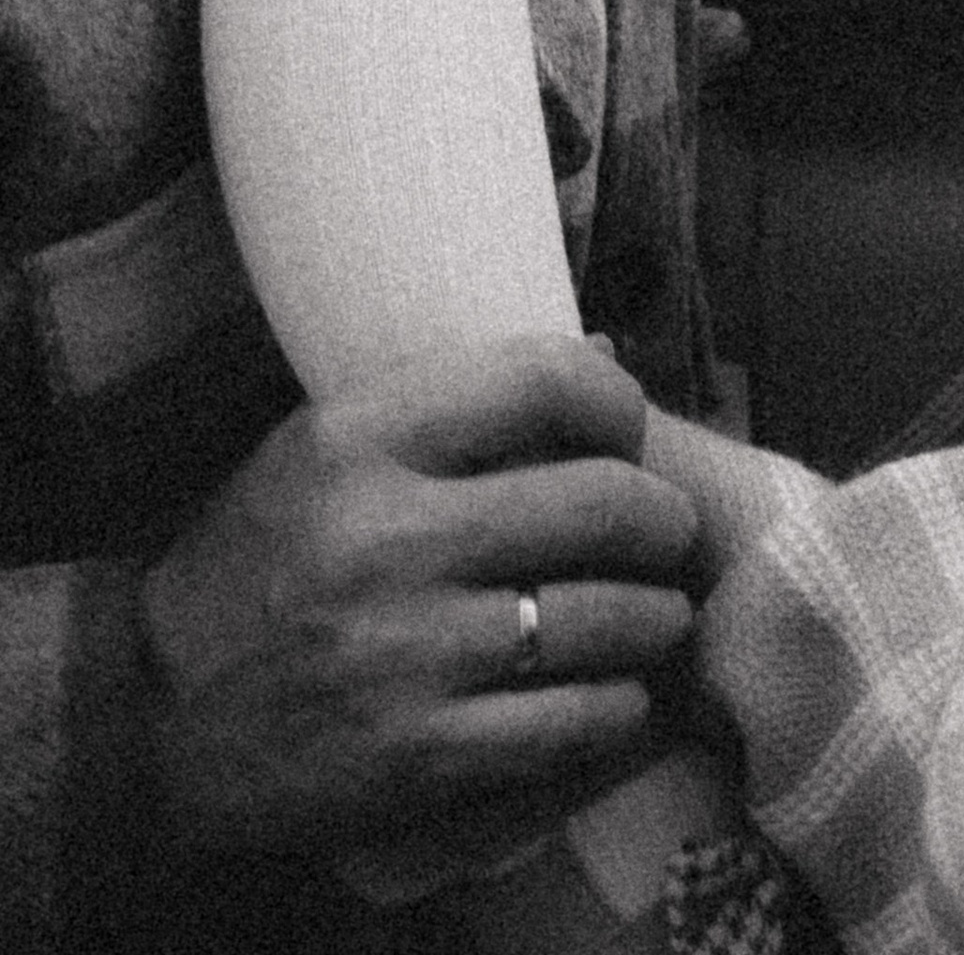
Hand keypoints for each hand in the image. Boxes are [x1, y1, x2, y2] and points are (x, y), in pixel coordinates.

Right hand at [137, 337, 698, 877]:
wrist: (148, 716)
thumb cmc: (259, 563)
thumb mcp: (326, 445)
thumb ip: (455, 404)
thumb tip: (607, 357)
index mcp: (360, 440)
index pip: (544, 380)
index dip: (618, 400)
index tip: (630, 428)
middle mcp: (387, 538)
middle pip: (602, 504)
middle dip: (661, 519)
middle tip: (666, 534)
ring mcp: (406, 654)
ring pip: (606, 617)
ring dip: (654, 615)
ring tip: (653, 613)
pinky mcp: (418, 756)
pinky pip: (574, 720)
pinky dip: (619, 705)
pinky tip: (618, 693)